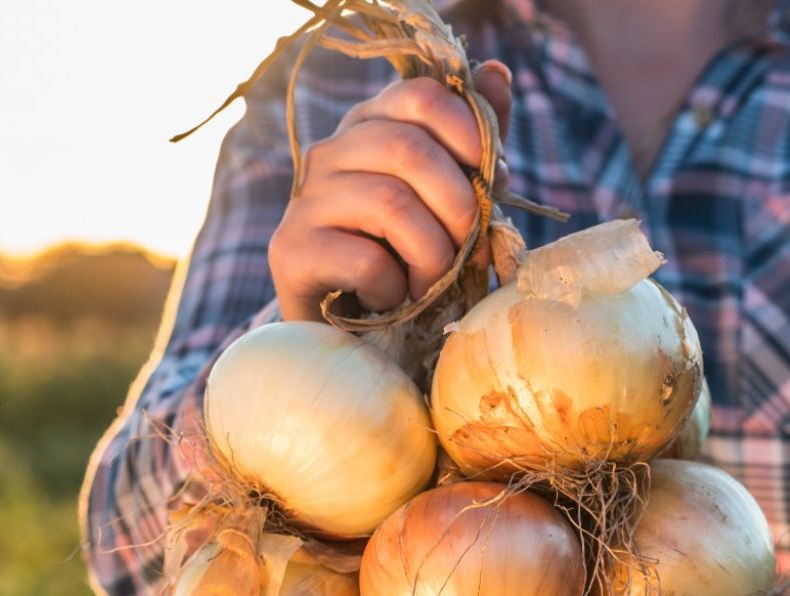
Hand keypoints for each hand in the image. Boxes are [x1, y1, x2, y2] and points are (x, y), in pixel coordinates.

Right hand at [268, 61, 512, 320]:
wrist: (349, 328)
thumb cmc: (406, 258)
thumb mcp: (449, 200)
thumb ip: (474, 145)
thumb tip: (498, 73)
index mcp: (370, 127)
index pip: (420, 96)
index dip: (468, 131)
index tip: (493, 179)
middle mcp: (330, 152)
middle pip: (409, 150)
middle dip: (459, 207)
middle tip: (471, 250)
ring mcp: (305, 198)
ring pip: (390, 204)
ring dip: (433, 256)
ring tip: (434, 284)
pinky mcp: (290, 249)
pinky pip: (365, 259)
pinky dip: (395, 287)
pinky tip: (392, 299)